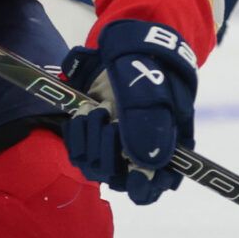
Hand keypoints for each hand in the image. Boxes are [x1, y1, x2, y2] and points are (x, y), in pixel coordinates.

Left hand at [60, 20, 197, 204]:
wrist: (129, 48)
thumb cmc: (151, 71)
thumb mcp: (153, 94)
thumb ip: (149, 127)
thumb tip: (145, 166)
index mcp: (162, 152)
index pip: (150, 189)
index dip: (142, 187)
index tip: (135, 172)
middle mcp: (135, 156)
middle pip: (117, 181)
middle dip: (109, 151)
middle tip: (111, 122)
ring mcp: (111, 148)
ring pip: (94, 168)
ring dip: (92, 138)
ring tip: (98, 109)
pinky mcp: (90, 138)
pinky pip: (76, 152)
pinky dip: (77, 132)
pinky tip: (85, 111)